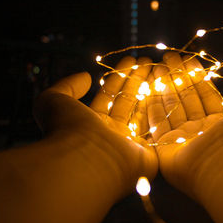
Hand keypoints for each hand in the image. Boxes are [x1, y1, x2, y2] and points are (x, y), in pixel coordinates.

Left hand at [34, 56, 157, 197]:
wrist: (86, 162)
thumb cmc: (68, 131)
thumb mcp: (54, 101)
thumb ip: (66, 86)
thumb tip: (85, 76)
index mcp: (91, 123)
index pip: (108, 96)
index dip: (118, 77)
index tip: (130, 61)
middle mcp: (111, 134)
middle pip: (128, 102)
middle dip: (137, 80)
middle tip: (147, 62)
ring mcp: (130, 144)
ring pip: (144, 113)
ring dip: (151, 91)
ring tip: (160, 69)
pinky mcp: (147, 155)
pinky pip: (157, 130)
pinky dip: (163, 110)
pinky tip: (169, 90)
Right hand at [146, 52, 222, 196]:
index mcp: (221, 126)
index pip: (206, 97)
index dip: (198, 78)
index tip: (188, 60)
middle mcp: (200, 133)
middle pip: (186, 100)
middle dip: (178, 77)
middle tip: (169, 57)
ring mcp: (181, 141)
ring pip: (170, 108)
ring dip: (162, 87)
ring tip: (156, 66)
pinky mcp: (163, 148)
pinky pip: (155, 122)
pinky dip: (151, 105)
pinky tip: (146, 86)